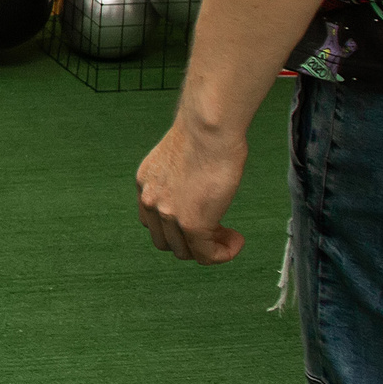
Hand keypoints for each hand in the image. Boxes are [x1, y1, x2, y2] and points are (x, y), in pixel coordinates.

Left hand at [136, 117, 248, 263]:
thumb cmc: (204, 132)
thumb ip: (180, 178)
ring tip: (229, 236)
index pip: (152, 221)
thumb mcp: (179, 157)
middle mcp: (151, 201)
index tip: (200, 217)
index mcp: (145, 183)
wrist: (208, 127)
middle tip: (217, 230)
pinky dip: (224, 253)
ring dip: (208, 248)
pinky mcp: (192, 224)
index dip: (176, 227)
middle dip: (190, 241)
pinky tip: (237, 241)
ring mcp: (169, 215)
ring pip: (185, 252)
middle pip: (166, 241)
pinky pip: (207, 256)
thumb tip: (197, 190)